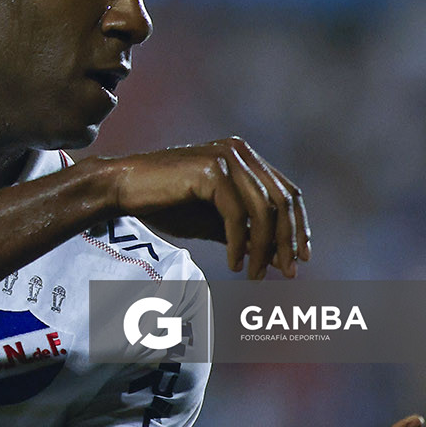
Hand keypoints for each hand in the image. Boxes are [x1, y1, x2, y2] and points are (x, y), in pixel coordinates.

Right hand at [106, 137, 309, 278]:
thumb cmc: (166, 203)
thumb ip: (246, 233)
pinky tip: (234, 263)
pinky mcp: (210, 170)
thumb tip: (279, 259)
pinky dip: (239, 243)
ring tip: (254, 275)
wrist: (124, 188)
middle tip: (287, 274)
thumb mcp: (214, 221)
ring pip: (264, 210)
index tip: (301, 259)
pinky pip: (237, 214)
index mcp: (244, 157)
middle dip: (288, 241)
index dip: (299, 227)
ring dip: (263, 248)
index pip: (287, 192)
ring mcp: (225, 157)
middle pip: (282, 200)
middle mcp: (239, 151)